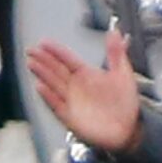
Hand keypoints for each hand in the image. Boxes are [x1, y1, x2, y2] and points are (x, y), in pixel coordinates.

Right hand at [26, 32, 143, 156]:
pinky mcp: (70, 117)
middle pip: (56, 70)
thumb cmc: (126, 104)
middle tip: (32, 50)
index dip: (56, 51)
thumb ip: (117, 53)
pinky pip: (56, 105)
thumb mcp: (123, 74)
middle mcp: (77, 87)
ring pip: (53, 84)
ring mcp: (72, 101)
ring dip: (42, 74)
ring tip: (32, 63)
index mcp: (87, 75)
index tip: (44, 42)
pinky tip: (40, 87)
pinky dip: (48, 96)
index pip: (68, 59)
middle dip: (43, 59)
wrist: (129, 129)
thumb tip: (116, 33)